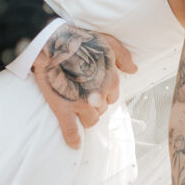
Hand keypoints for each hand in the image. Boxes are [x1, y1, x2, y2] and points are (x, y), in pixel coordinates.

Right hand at [31, 23, 136, 147]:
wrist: (50, 43)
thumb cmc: (79, 40)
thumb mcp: (107, 42)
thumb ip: (123, 56)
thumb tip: (134, 69)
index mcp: (111, 80)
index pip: (112, 97)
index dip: (103, 93)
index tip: (93, 88)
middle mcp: (99, 95)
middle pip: (102, 109)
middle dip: (94, 104)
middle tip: (82, 95)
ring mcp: (81, 104)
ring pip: (90, 120)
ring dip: (86, 117)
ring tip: (77, 109)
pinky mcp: (63, 108)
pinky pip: (71, 130)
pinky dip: (73, 139)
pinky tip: (75, 144)